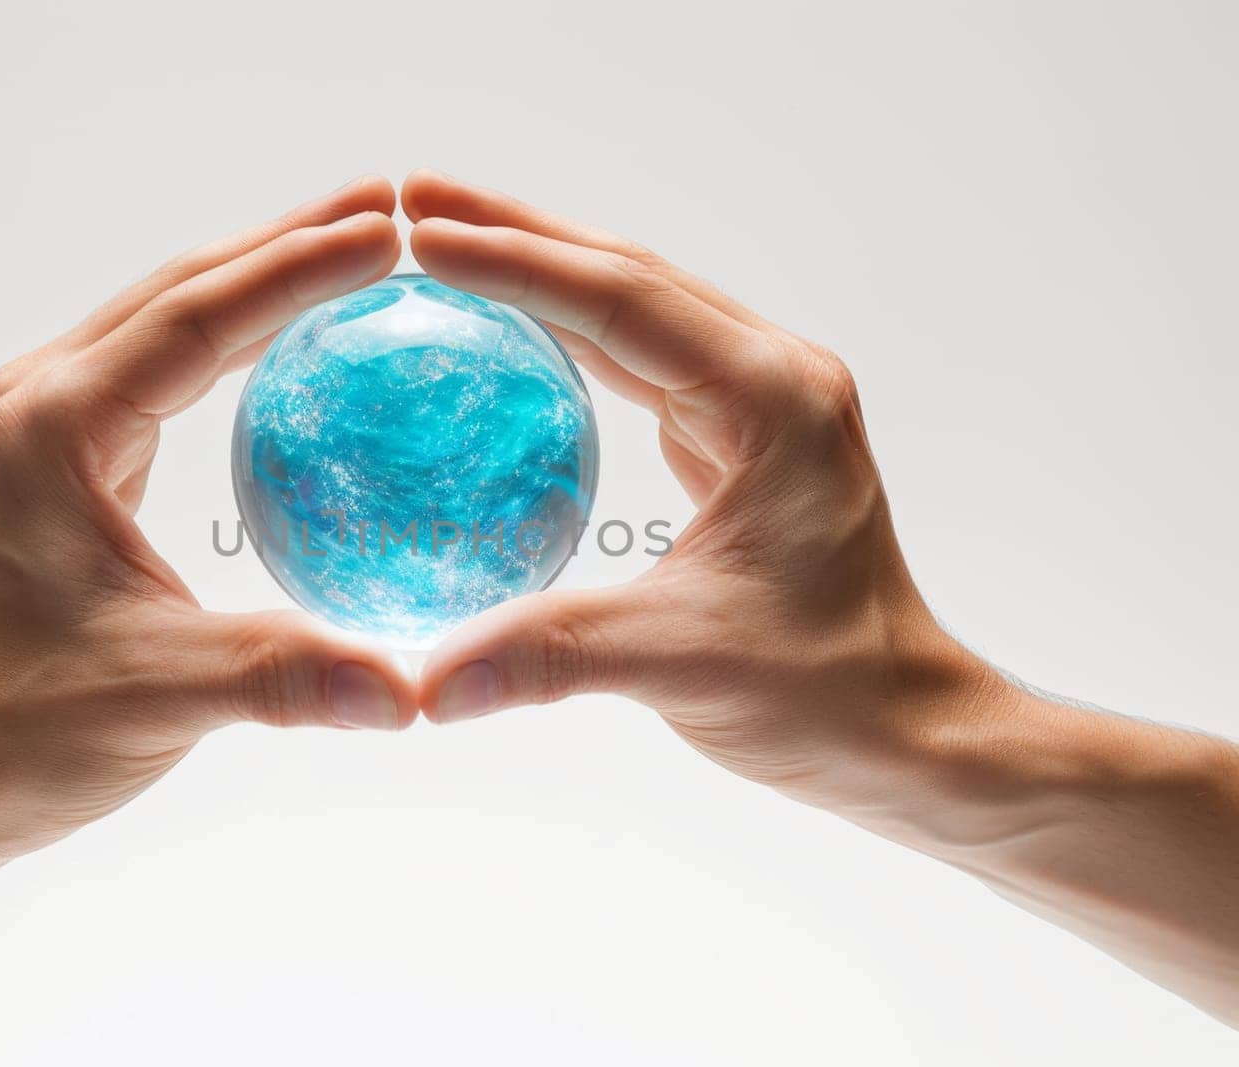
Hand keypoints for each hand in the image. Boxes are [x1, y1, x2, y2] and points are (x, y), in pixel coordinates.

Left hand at [0, 176, 416, 863]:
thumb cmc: (27, 731)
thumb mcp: (162, 698)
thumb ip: (285, 678)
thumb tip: (412, 692)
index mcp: (60, 428)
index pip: (200, 318)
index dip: (300, 268)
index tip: (390, 233)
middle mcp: (47, 402)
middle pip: (183, 285)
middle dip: (288, 241)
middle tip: (390, 206)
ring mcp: (53, 423)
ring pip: (171, 314)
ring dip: (261, 276)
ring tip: (356, 246)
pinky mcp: (70, 456)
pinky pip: (166, 364)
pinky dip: (236, 336)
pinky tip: (295, 342)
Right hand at [403, 169, 989, 798]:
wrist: (902, 725)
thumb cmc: (822, 692)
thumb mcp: (683, 665)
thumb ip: (551, 657)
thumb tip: (426, 685)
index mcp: (772, 403)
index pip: (624, 304)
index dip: (515, 263)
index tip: (418, 237)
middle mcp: (773, 378)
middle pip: (629, 273)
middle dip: (518, 230)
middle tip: (410, 197)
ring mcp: (760, 399)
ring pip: (636, 305)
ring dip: (542, 268)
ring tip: (443, 240)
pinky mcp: (740, 433)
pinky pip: (642, 357)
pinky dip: (569, 332)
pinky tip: (508, 329)